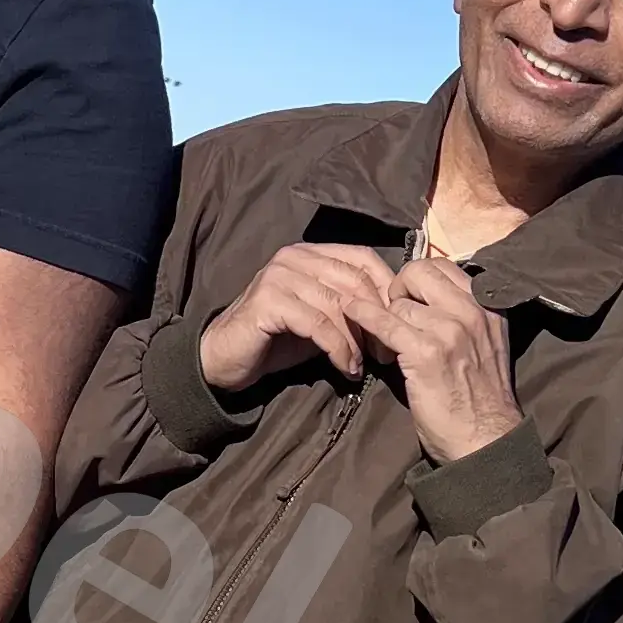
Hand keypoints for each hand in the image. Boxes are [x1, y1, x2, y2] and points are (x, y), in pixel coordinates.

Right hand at [197, 242, 410, 396]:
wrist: (224, 357)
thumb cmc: (275, 339)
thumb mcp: (319, 318)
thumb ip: (348, 307)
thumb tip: (393, 316)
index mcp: (309, 253)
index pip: (362, 257)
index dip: (387, 289)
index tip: (399, 324)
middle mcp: (294, 256)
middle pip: (354, 281)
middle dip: (376, 320)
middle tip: (385, 352)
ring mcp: (279, 276)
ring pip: (338, 305)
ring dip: (357, 341)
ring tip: (363, 366)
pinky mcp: (269, 301)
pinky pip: (318, 325)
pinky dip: (338, 349)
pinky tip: (345, 369)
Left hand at [375, 252, 523, 464]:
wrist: (487, 440)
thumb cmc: (480, 399)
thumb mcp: (485, 345)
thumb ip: (463, 316)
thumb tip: (426, 297)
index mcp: (489, 306)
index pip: (442, 266)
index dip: (418, 280)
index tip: (409, 300)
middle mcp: (473, 311)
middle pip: (419, 272)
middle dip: (398, 287)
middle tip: (392, 313)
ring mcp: (451, 330)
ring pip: (399, 301)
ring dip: (384, 315)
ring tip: (382, 338)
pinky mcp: (427, 353)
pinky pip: (385, 322)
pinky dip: (363, 315)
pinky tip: (350, 312)